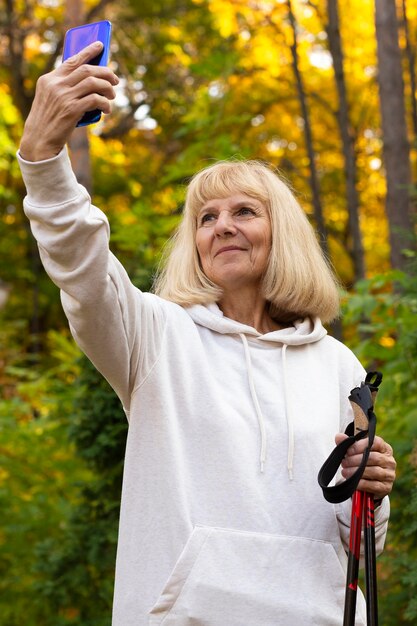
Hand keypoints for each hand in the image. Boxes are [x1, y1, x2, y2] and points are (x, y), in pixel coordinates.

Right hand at [20, 41, 118, 161]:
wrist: (40, 140)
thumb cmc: (49, 120)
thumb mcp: (50, 98)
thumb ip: (64, 87)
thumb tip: (91, 80)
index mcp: (49, 79)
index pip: (72, 60)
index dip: (88, 51)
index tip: (100, 45)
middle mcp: (56, 85)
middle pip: (87, 70)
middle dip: (105, 72)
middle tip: (115, 80)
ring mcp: (64, 96)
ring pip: (93, 82)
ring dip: (107, 88)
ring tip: (112, 95)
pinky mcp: (72, 110)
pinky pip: (95, 100)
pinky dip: (105, 103)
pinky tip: (107, 109)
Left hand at [335, 432, 395, 500]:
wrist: (368, 483)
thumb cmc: (362, 463)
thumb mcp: (355, 451)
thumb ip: (347, 443)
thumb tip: (339, 437)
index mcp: (384, 448)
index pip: (375, 442)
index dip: (360, 446)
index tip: (348, 451)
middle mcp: (389, 461)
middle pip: (374, 457)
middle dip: (356, 460)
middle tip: (344, 462)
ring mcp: (389, 474)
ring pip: (374, 471)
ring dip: (357, 472)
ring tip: (345, 472)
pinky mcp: (386, 487)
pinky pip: (374, 485)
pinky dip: (362, 483)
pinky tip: (353, 482)